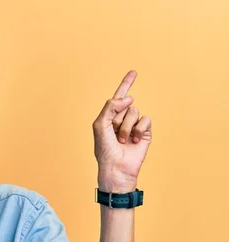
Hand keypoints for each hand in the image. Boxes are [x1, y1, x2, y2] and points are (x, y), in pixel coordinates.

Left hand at [92, 71, 151, 192]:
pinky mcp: (145, 131)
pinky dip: (138, 129)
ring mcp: (134, 124)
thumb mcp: (100, 124)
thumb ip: (110, 106)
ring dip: (126, 126)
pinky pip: (145, 119)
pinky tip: (133, 140)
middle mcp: (123, 118)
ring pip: (134, 111)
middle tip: (114, 133)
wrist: (116, 166)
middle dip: (117, 118)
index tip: (134, 72)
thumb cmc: (104, 148)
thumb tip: (130, 97)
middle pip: (125, 103)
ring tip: (121, 140)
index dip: (126, 84)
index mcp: (110, 116)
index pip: (118, 97)